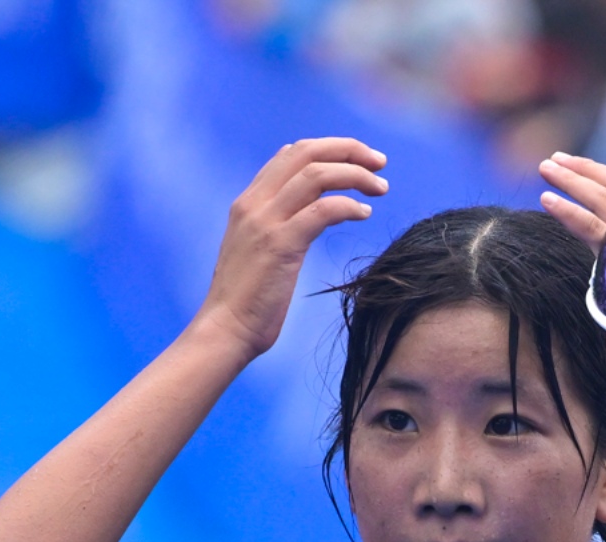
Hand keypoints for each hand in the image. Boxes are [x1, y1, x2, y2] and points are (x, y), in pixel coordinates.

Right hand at [197, 137, 387, 361]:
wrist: (226, 329)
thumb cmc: (246, 300)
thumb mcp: (257, 249)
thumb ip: (275, 223)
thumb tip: (302, 206)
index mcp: (249, 202)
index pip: (291, 154)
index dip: (329, 149)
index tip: (357, 159)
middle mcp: (255, 203)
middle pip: (307, 153)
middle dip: (348, 149)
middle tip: (380, 162)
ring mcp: (266, 221)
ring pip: (317, 174)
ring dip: (356, 175)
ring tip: (380, 187)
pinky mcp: (281, 244)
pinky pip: (323, 209)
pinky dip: (349, 205)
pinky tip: (365, 214)